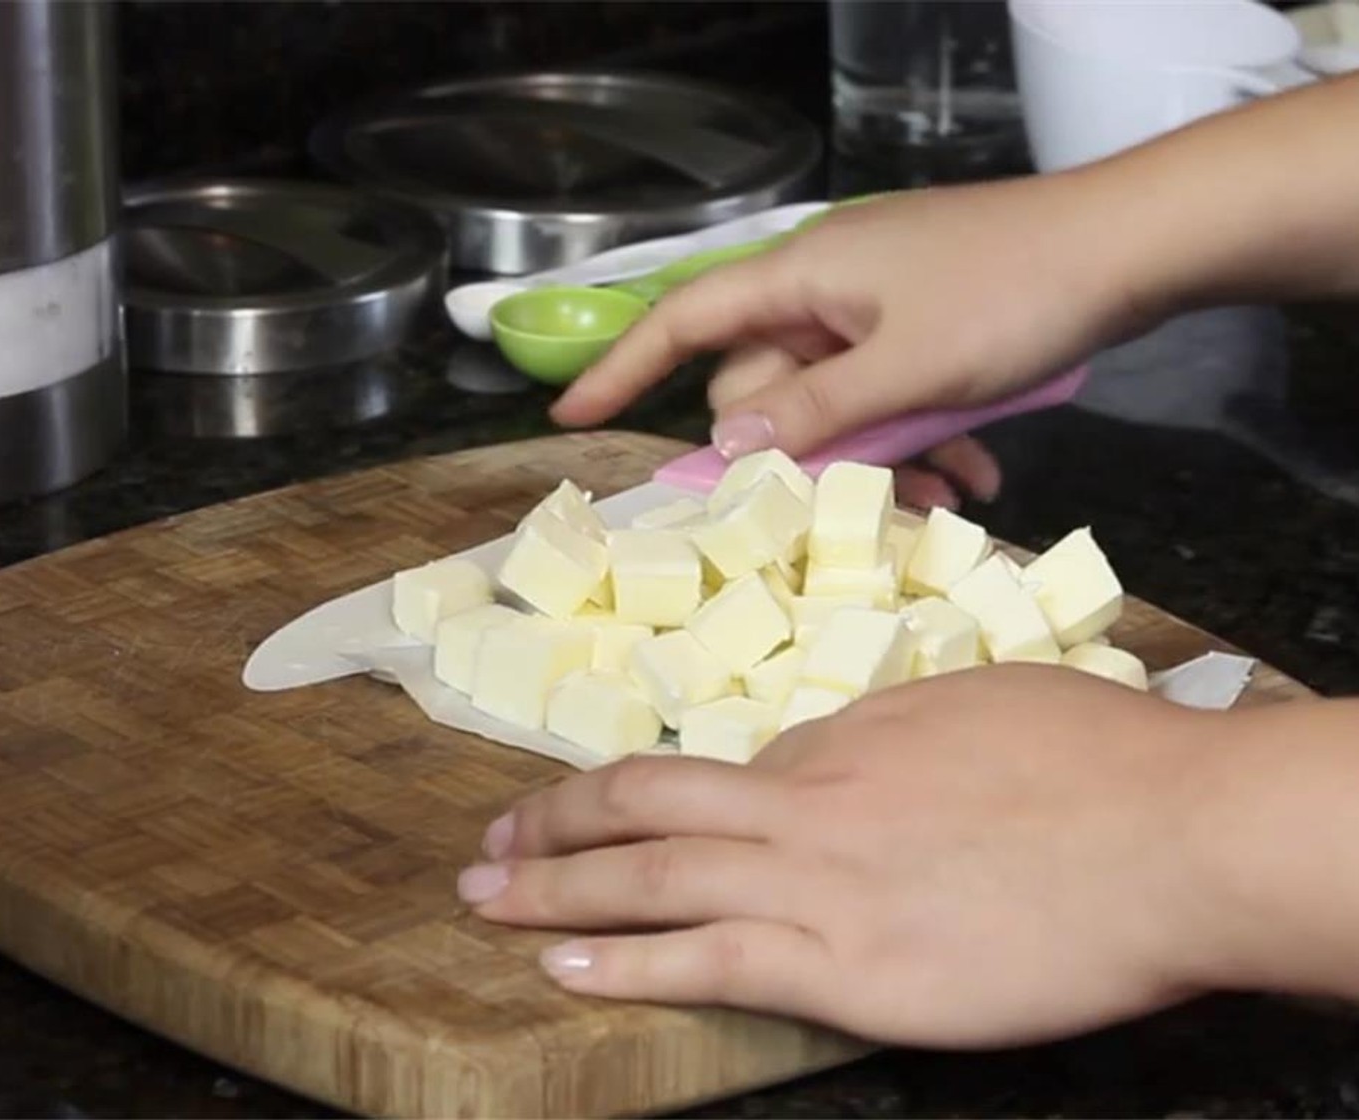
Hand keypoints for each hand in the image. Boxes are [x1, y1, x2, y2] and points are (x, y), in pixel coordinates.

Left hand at [458, 666, 1230, 1047]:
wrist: (1167, 837)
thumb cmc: (1096, 759)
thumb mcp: (977, 704)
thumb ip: (892, 729)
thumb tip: (839, 754)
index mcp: (842, 739)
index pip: (721, 774)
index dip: (652, 797)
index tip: (610, 812)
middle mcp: (805, 807)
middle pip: (645, 805)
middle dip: (553, 823)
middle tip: (486, 842)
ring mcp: (816, 888)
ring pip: (649, 878)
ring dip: (553, 888)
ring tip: (483, 898)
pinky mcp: (845, 971)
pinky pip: (707, 961)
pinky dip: (625, 961)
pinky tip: (564, 968)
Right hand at [553, 176, 1151, 461]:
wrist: (1129, 246)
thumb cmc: (1011, 294)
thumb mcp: (907, 368)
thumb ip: (813, 411)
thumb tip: (726, 447)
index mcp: (803, 280)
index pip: (685, 323)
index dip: (622, 368)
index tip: (569, 413)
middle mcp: (827, 289)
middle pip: (769, 386)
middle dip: (807, 454)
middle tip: (862, 504)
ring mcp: (877, 306)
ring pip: (838, 402)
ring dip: (882, 459)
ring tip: (953, 497)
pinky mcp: (925, 323)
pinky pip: (890, 393)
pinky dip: (922, 437)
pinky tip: (978, 475)